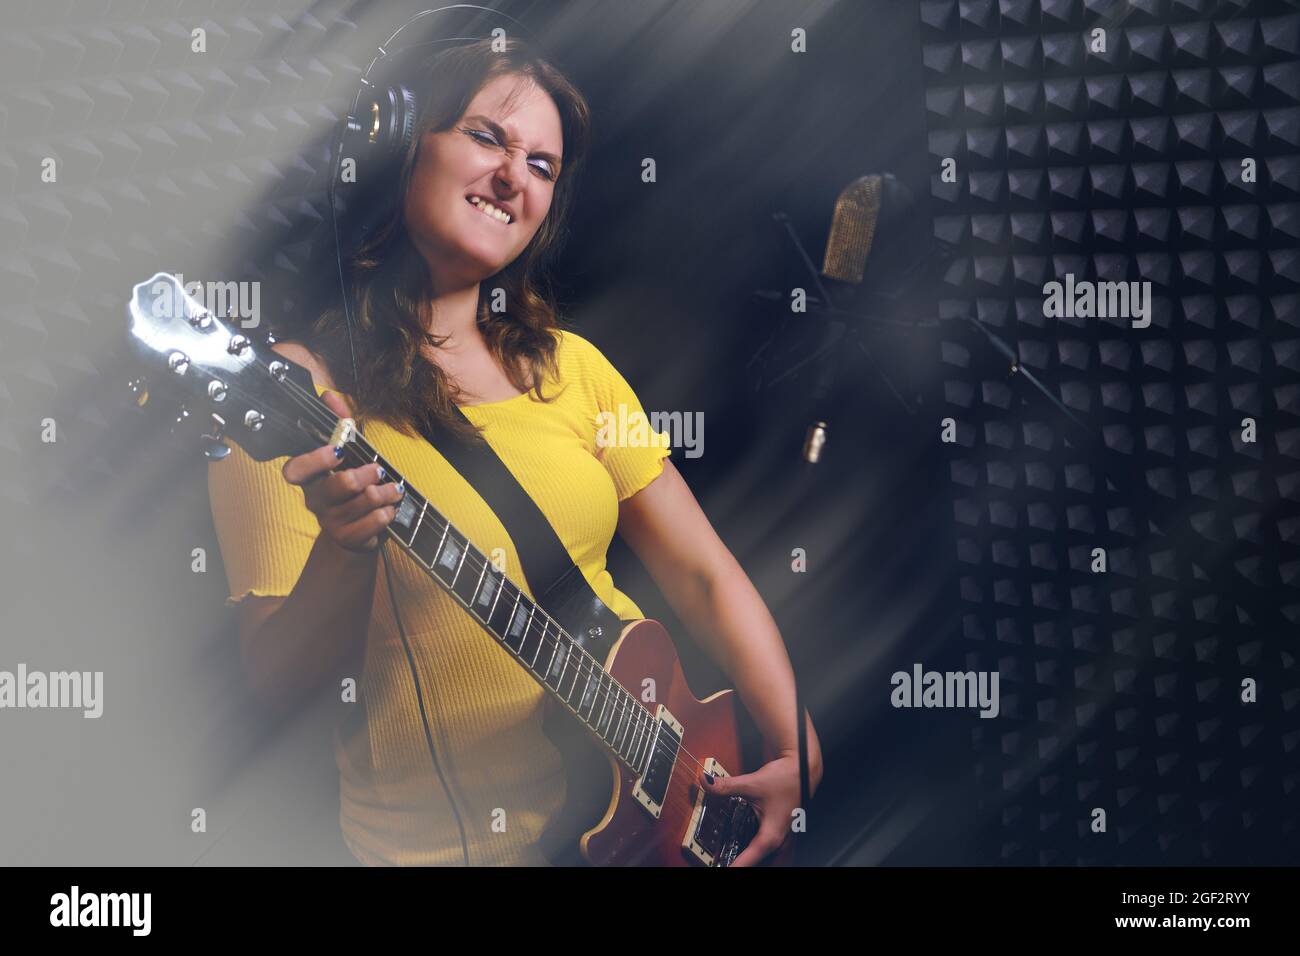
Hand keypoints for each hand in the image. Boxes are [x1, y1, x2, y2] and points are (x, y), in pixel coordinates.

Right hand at [280, 390, 402, 552]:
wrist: (355, 535)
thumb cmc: (351, 488)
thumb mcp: (349, 454)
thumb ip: (339, 424)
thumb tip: (327, 395)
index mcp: (310, 478)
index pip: (296, 470)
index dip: (315, 460)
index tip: (339, 450)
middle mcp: (316, 500)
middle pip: (339, 485)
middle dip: (365, 473)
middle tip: (379, 469)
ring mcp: (331, 522)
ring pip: (363, 501)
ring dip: (385, 492)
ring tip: (395, 489)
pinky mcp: (348, 538)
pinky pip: (373, 523)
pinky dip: (387, 512)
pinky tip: (390, 508)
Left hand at [700, 749, 818, 866]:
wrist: (803, 770)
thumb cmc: (786, 779)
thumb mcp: (752, 783)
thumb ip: (726, 786)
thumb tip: (706, 783)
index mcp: (771, 836)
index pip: (748, 861)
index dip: (733, 867)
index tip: (719, 868)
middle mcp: (778, 843)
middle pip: (757, 864)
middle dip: (741, 864)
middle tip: (721, 860)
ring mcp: (781, 841)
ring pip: (764, 860)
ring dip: (748, 859)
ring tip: (730, 858)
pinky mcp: (780, 837)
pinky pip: (767, 853)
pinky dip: (753, 853)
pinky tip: (742, 847)